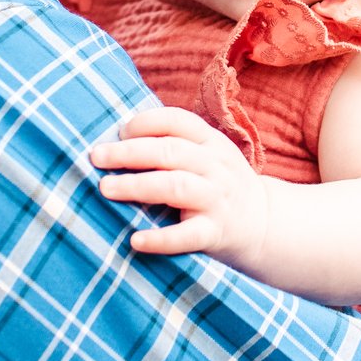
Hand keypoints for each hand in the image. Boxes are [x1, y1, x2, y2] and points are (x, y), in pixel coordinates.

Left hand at [91, 107, 269, 268]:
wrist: (264, 226)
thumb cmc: (217, 186)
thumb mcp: (206, 157)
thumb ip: (173, 146)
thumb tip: (114, 140)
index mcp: (211, 141)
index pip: (176, 120)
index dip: (144, 123)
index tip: (118, 133)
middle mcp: (216, 165)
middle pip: (169, 151)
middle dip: (129, 153)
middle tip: (96, 157)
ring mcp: (218, 199)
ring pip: (176, 186)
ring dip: (137, 186)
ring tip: (106, 188)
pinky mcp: (217, 233)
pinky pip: (187, 235)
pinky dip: (160, 239)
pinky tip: (135, 240)